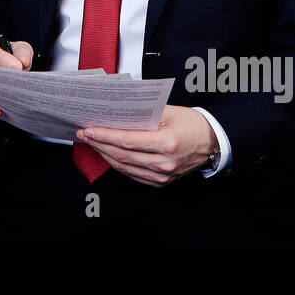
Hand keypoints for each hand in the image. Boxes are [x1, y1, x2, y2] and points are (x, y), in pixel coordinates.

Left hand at [74, 105, 217, 187]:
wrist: (211, 141)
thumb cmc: (190, 123)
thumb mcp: (167, 111)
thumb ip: (141, 113)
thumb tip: (113, 112)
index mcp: (167, 143)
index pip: (126, 141)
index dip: (104, 136)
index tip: (88, 130)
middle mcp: (164, 163)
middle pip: (122, 155)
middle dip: (99, 144)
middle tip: (84, 134)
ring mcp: (162, 175)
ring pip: (124, 167)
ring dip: (105, 154)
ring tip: (92, 142)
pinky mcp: (160, 182)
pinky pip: (132, 174)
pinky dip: (117, 163)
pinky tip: (108, 153)